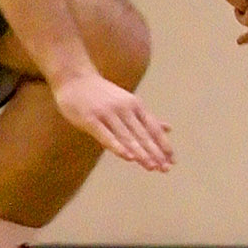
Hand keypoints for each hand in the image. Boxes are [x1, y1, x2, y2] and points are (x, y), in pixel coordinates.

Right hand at [53, 71, 172, 170]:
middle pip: (143, 134)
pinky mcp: (90, 118)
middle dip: (155, 152)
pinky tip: (128, 157)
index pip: (153, 128)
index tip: (173, 161)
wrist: (74, 78)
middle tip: (165, 169)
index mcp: (136, 106)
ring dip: (140, 153)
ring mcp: (108, 113)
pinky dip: (118, 146)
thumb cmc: (103, 94)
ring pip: (127, 136)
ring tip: (151, 166)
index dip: (163, 145)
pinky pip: (106, 135)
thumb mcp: (129, 102)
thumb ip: (147, 118)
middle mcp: (125, 109)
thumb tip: (169, 129)